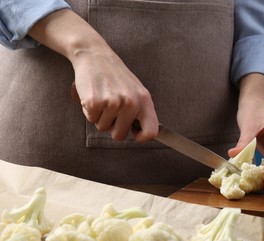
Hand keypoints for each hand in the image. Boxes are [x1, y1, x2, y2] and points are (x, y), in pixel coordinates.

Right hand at [28, 9, 158, 141]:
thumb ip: (140, 110)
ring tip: (102, 97)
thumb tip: (141, 132)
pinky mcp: (95, 102)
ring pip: (103, 128)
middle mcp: (131, 102)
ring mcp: (113, 102)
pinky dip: (89, 111)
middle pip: (120, 135)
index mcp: (144, 100)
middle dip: (112, 126)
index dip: (142, 138)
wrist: (95, 55)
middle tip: (110, 109)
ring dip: (100, 116)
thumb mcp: (136, 90)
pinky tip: (93, 95)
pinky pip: (90, 119)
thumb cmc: (115, 76)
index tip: (134, 134)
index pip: (151, 131)